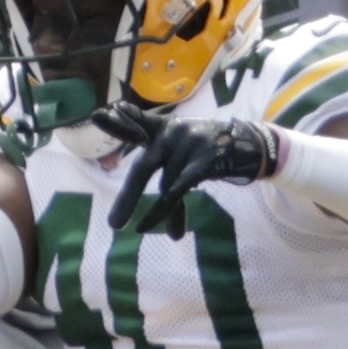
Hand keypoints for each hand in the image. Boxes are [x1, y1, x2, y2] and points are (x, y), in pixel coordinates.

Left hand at [99, 105, 279, 233]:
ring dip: (164, 211)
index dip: (118, 122)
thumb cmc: (207, 151)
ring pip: (167, 187)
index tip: (98, 115)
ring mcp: (190, 143)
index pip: (137, 123)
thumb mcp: (183, 156)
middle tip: (114, 225)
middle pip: (144, 168)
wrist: (249, 145)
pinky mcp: (206, 159)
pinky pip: (180, 191)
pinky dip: (170, 212)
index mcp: (163, 128)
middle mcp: (173, 132)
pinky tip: (172, 233)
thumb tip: (160, 219)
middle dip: (129, 197)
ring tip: (164, 229)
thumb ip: (167, 178)